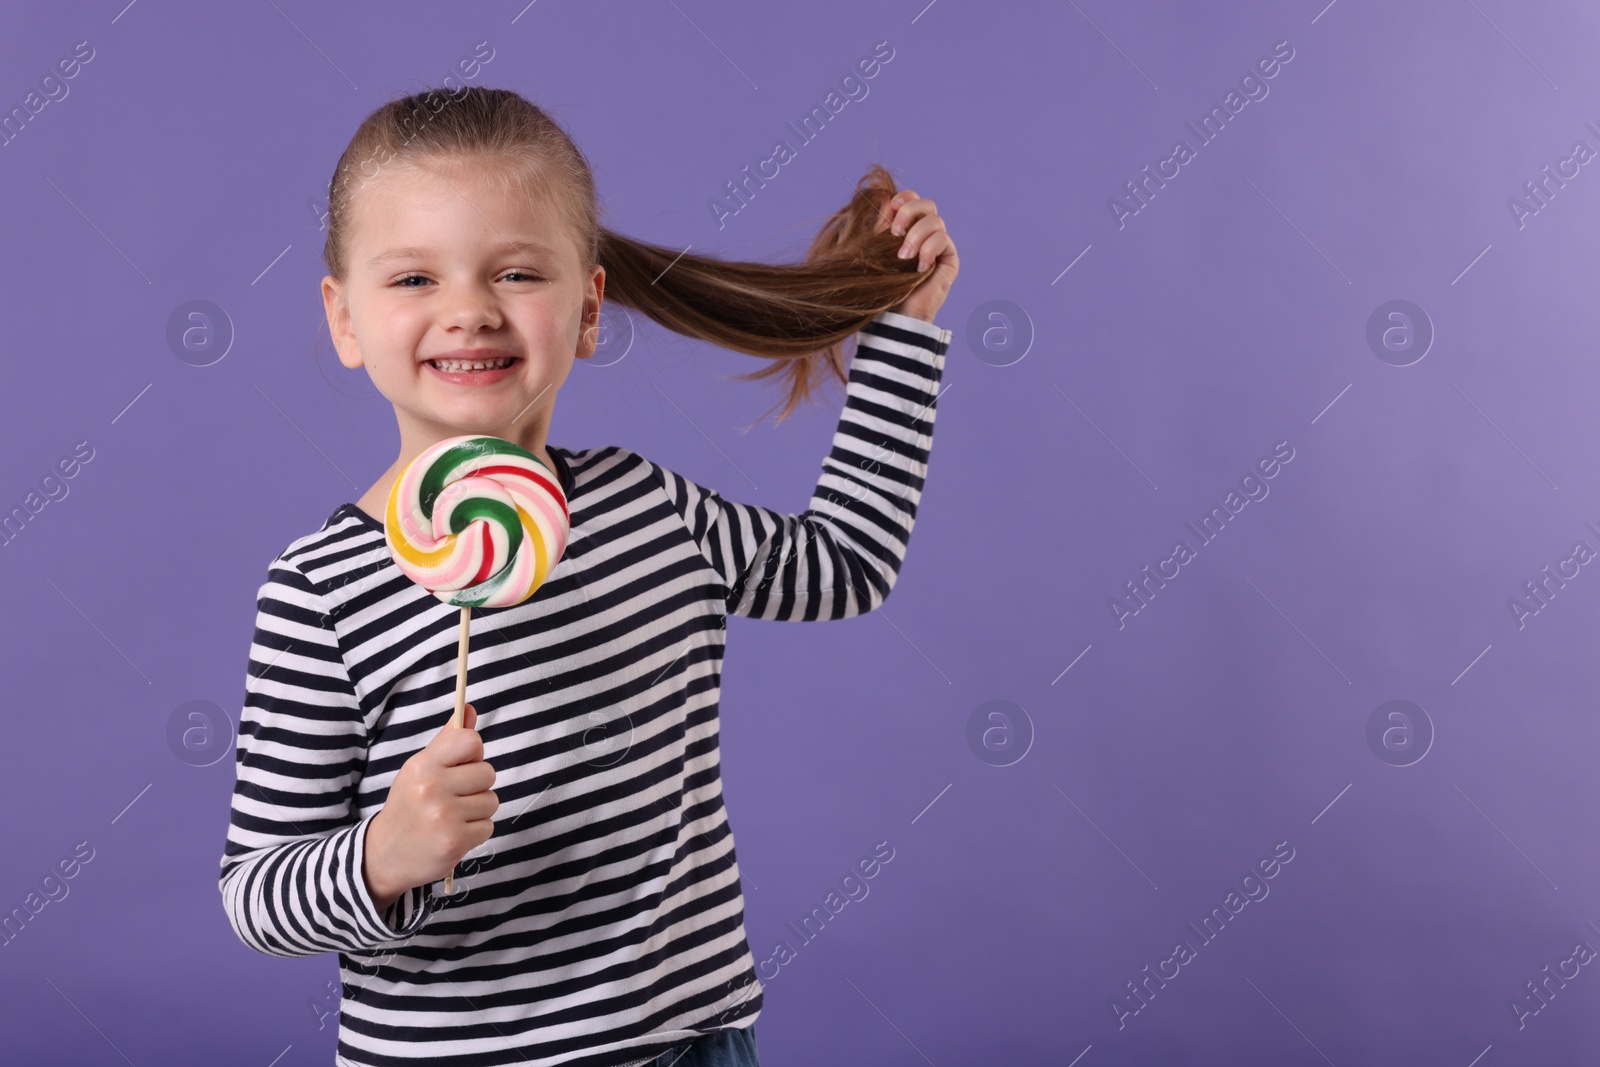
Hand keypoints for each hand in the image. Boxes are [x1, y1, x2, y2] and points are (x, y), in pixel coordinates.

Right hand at [363, 702, 498, 913]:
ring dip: (477, 811)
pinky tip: (453, 834)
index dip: (473, 754)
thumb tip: (469, 709)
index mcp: (422, 765)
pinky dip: (475, 832)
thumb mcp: (420, 769)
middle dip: (477, 786)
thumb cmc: (409, 806)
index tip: (461, 766)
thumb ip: (447, 741)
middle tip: (453, 798)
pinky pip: (488, 826)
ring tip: (452, 817)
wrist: (385, 854)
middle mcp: (431, 788)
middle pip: (488, 772)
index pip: (470, 741)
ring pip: (491, 801)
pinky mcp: (454, 841)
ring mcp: (443, 816)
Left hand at [877, 189, 957, 323]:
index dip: (905, 198)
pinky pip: (943, 239)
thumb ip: (883, 227)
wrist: (896, 316)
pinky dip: (928, 250)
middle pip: (928, 204)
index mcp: (908, 228)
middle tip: (894, 233)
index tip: (892, 207)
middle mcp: (926, 234)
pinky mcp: (950, 260)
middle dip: (910, 212)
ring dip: (916, 236)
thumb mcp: (878, 251)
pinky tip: (919, 268)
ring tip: (903, 258)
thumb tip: (884, 199)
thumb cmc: (882, 287)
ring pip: (936, 220)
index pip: (913, 200)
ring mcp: (940, 246)